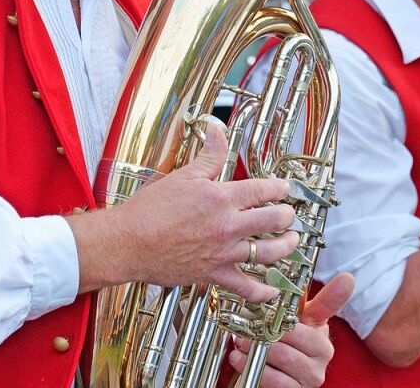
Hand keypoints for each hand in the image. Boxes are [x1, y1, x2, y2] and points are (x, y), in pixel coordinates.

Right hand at [69, 119, 297, 300]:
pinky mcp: (214, 275)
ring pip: (268, 253)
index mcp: (222, 198)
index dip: (280, 188)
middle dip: (288, 216)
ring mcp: (224, 252)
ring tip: (292, 242)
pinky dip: (263, 292)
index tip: (285, 189)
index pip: (264, 190)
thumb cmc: (150, 210)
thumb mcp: (183, 175)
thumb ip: (209, 154)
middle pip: (275, 221)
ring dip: (286, 247)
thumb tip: (217, 128)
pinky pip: (246, 288)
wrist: (128, 242)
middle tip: (290, 214)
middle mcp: (229, 225)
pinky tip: (273, 291)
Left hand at [230, 274, 355, 386]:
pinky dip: (253, 368)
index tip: (346, 277)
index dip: (336, 292)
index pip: (327, 307)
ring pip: (283, 357)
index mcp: (323, 332)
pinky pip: (275, 381)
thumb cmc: (289, 347)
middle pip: (294, 335)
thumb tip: (324, 278)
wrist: (281, 379)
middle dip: (267, 330)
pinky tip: (240, 359)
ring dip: (256, 349)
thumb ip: (301, 301)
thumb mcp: (296, 324)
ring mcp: (312, 377)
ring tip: (241, 343)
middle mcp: (323, 355)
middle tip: (247, 328)